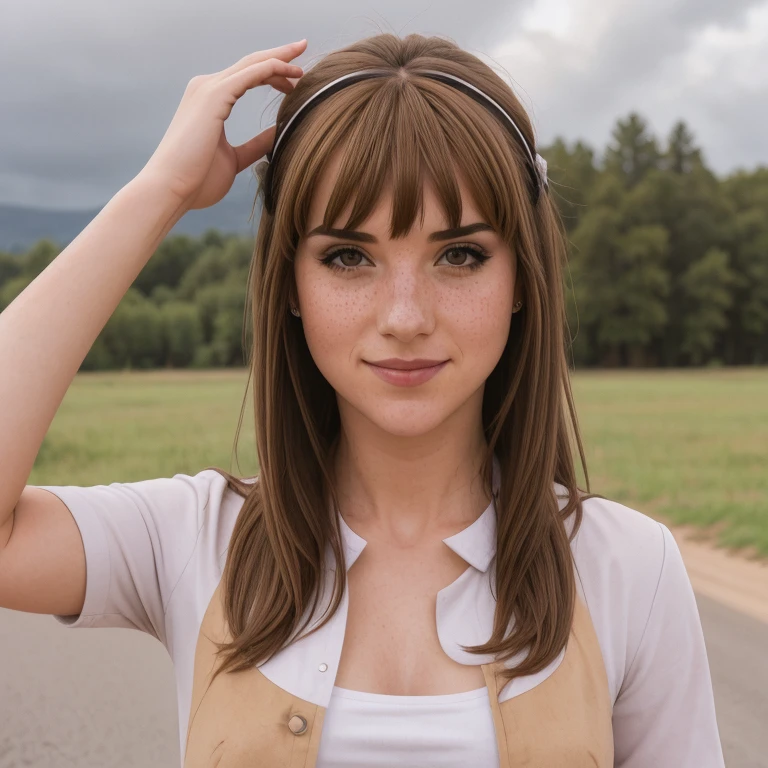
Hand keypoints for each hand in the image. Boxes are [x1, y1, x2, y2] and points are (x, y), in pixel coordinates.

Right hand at [139, 39, 306, 211]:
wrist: (170, 188)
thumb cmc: (196, 179)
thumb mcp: (234, 159)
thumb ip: (255, 145)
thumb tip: (276, 136)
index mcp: (210, 100)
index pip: (247, 76)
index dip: (273, 72)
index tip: (297, 77)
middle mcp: (207, 88)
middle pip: (252, 63)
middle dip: (280, 56)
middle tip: (304, 50)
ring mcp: (208, 89)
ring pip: (253, 64)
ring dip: (281, 60)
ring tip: (303, 65)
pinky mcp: (213, 96)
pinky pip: (251, 74)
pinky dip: (272, 69)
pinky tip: (291, 73)